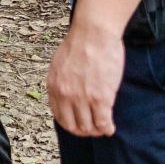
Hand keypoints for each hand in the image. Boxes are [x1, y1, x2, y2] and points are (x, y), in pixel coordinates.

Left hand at [46, 21, 124, 136]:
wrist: (93, 32)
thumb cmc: (80, 43)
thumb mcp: (60, 63)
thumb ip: (62, 80)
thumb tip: (67, 94)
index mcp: (54, 86)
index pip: (59, 116)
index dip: (71, 124)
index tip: (80, 124)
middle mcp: (65, 95)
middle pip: (73, 126)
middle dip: (84, 131)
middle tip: (93, 129)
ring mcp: (82, 98)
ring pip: (88, 127)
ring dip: (96, 131)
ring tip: (103, 128)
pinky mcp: (101, 98)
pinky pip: (103, 123)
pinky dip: (107, 128)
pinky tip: (110, 127)